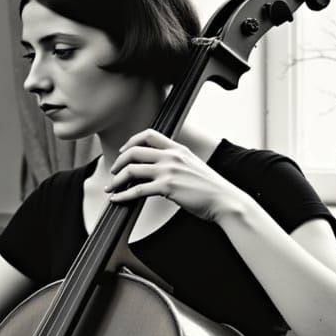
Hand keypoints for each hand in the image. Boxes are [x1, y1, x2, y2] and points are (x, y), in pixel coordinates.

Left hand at [105, 130, 239, 222]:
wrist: (224, 200)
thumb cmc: (210, 188)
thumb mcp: (192, 166)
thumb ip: (176, 162)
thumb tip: (158, 168)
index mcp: (178, 149)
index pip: (149, 134)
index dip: (132, 142)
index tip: (124, 152)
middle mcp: (172, 156)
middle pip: (134, 151)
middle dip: (118, 162)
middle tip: (113, 172)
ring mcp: (169, 171)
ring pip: (132, 170)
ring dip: (116, 180)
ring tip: (111, 187)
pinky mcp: (167, 187)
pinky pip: (137, 190)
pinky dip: (123, 195)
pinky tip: (117, 199)